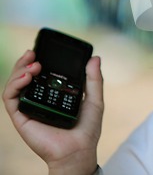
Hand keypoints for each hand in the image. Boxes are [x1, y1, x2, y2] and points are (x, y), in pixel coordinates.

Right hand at [2, 50, 103, 174]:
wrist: (79, 151)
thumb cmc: (87, 129)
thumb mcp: (94, 100)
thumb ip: (94, 80)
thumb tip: (95, 58)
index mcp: (55, 93)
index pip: (42, 73)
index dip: (39, 59)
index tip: (43, 48)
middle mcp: (40, 98)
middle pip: (25, 75)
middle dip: (26, 61)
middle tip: (33, 53)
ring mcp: (30, 107)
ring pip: (15, 84)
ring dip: (19, 70)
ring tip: (33, 65)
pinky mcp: (21, 117)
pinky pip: (11, 98)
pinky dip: (15, 84)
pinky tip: (26, 77)